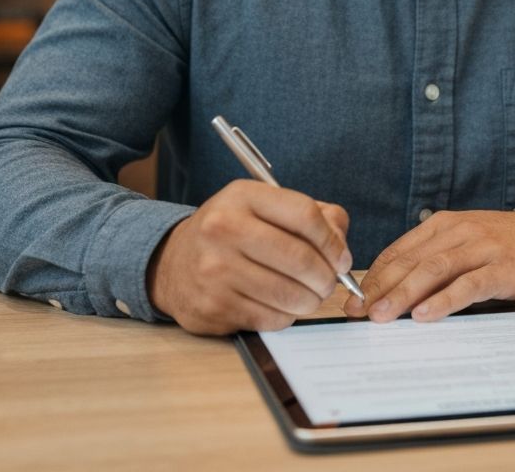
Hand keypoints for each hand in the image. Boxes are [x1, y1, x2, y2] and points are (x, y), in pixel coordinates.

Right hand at [146, 180, 351, 334]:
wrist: (172, 262)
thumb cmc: (232, 232)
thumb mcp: (265, 207)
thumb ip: (313, 216)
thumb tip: (341, 249)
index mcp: (243, 196)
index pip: (304, 215)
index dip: (332, 241)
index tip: (342, 258)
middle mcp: (224, 229)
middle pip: (300, 258)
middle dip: (327, 277)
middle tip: (330, 283)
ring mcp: (215, 270)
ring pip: (288, 294)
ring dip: (311, 301)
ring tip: (311, 296)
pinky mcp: (212, 307)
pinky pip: (270, 318)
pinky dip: (287, 316)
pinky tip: (283, 306)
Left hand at [342, 209, 514, 322]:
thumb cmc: (502, 246)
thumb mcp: (462, 244)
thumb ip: (433, 260)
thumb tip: (392, 293)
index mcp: (442, 224)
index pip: (399, 251)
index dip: (373, 276)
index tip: (353, 299)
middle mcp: (458, 231)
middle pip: (411, 260)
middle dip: (380, 288)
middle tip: (358, 312)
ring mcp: (480, 248)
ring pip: (434, 270)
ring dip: (404, 294)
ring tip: (383, 316)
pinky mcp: (502, 268)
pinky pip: (468, 285)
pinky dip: (443, 300)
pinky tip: (425, 315)